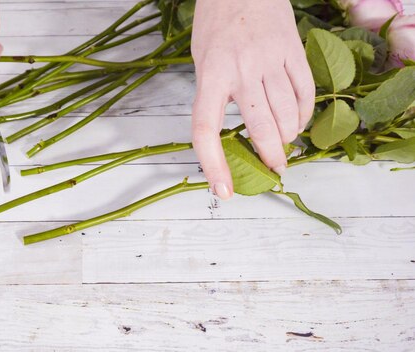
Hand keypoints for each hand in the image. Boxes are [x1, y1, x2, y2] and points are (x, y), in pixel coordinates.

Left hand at [190, 0, 314, 198]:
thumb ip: (214, 95)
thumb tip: (227, 135)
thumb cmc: (216, 24)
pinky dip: (303, 114)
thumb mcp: (202, 60)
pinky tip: (298, 122)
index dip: (214, 165)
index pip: (207, 129)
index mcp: (210, 76)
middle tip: (274, 169)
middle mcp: (241, 71)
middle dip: (270, 157)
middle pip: (261, 128)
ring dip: (287, 137)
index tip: (223, 190)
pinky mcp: (293, 51)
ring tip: (284, 146)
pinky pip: (305, 92)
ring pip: (286, 114)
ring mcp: (270, 60)